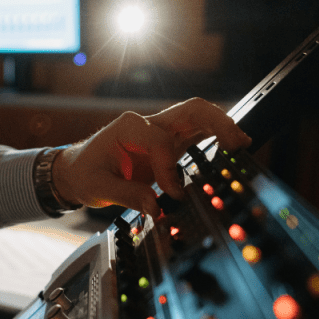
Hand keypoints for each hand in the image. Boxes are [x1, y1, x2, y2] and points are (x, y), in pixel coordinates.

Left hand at [51, 97, 252, 218]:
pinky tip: (231, 149)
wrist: (76, 171)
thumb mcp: (98, 188)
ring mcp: (162, 132)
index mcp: (129, 127)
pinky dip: (216, 139)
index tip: (170, 193)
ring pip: (199, 118)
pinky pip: (198, 135)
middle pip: (191, 110)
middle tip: (236, 142)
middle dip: (217, 122)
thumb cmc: (84, 174)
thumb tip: (157, 208)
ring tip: (242, 144)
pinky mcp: (170, 146)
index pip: (161, 141)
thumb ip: (128, 196)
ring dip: (222, 127)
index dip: (168, 168)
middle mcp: (148, 124)